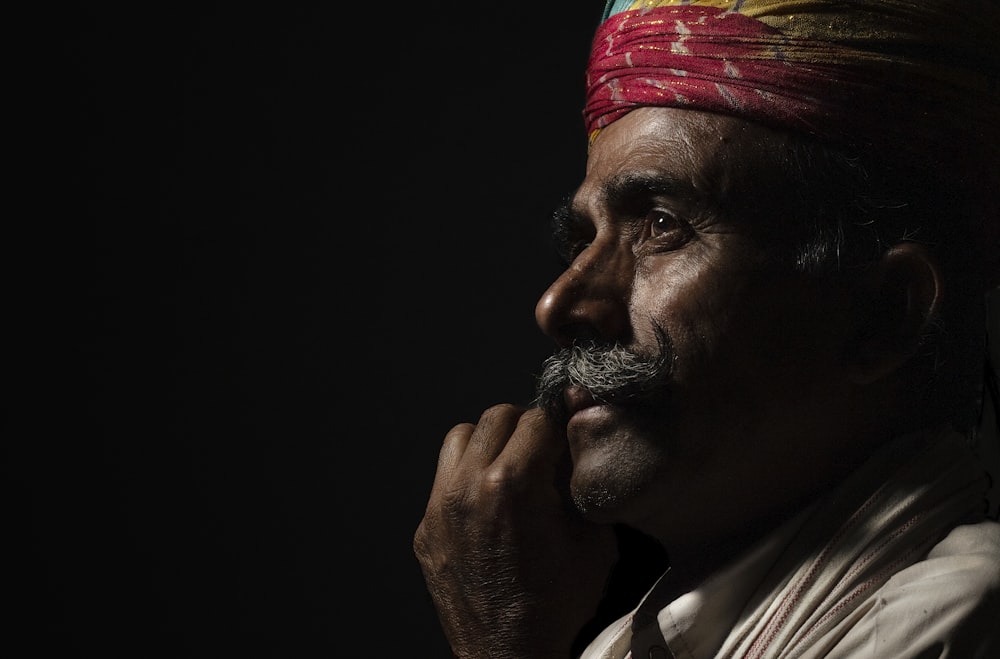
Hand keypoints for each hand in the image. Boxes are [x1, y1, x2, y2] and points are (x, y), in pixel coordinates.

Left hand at [414, 404, 618, 658]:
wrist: (509, 654)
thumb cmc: (556, 604)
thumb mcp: (592, 539)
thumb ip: (581, 484)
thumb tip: (573, 447)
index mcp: (514, 484)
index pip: (537, 418)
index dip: (558, 428)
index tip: (564, 442)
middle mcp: (470, 486)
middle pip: (496, 417)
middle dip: (524, 429)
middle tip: (540, 454)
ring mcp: (439, 506)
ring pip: (460, 437)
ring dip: (488, 444)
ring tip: (508, 470)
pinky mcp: (425, 527)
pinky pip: (443, 477)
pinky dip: (466, 477)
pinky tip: (487, 504)